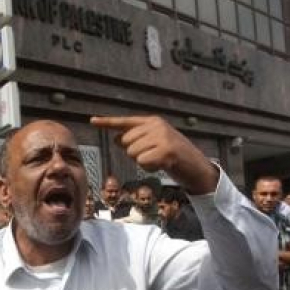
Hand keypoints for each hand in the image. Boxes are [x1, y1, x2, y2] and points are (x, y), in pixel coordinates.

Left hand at [90, 116, 217, 193]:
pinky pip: (142, 162)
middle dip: (134, 154)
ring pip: (132, 153)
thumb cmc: (174, 157)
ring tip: (159, 160)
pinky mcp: (166, 150)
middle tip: (153, 156)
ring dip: (143, 162)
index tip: (92, 121)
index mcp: (153, 121)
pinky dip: (149, 168)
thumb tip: (116, 139)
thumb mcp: (155, 144)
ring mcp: (162, 136)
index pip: (125, 122)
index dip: (108, 122)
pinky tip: (162, 166)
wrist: (198, 167)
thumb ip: (137, 140)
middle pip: (125, 142)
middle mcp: (156, 125)